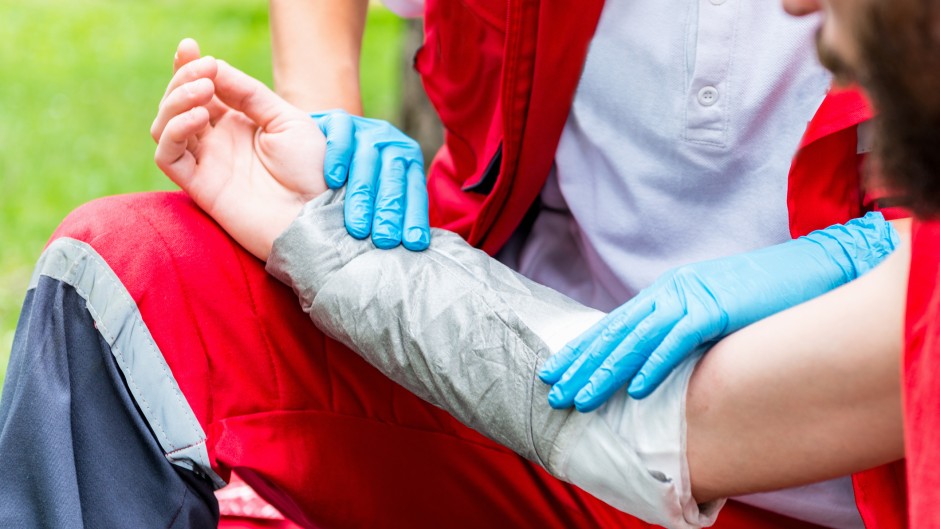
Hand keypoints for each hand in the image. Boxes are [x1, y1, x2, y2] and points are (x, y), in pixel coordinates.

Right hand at [151, 39, 326, 260]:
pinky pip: (168, 156)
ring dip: (175, 101)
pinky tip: (200, 117)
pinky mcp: (200, 187)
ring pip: (165, 126)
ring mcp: (207, 164)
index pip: (201, 89)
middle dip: (182, 79)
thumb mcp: (288, 120)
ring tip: (203, 91)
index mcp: (237, 123)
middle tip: (203, 71)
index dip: (189, 66)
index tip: (190, 46)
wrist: (318, 215)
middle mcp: (217, 142)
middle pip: (178, 103)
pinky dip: (175, 132)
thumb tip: (214, 67)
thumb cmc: (312, 171)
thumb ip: (250, 94)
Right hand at [313, 110, 429, 250]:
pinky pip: (342, 135)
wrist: (324, 136)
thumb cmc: (353, 176)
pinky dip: (338, 158)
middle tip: (384, 241)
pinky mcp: (339, 120)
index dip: (414, 218)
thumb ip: (390, 211)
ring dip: (363, 197)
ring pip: (369, 162)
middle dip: (390, 213)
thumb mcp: (377, 190)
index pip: (414, 191)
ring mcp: (365, 129)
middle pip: (393, 179)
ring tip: (358, 227)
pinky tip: (332, 181)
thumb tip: (403, 251)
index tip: (413, 244)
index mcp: (407, 160)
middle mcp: (391, 143)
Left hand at [539, 212, 899, 410]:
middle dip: (581, 365)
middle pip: (615, 332)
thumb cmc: (766, 295)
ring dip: (606, 372)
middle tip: (552, 393)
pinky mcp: (717, 308)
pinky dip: (655, 364)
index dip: (582, 349)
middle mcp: (670, 291)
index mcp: (666, 292)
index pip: (614, 324)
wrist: (813, 267)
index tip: (555, 372)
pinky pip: (678, 340)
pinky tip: (636, 389)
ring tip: (581, 400)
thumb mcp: (714, 311)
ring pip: (637, 339)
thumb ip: (684, 329)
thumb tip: (657, 363)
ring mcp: (692, 297)